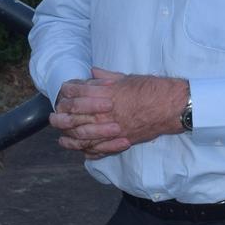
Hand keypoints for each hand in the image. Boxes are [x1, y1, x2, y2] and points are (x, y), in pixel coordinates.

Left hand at [50, 68, 187, 159]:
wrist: (172, 105)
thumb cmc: (152, 89)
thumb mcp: (127, 78)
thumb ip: (107, 78)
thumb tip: (93, 73)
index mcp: (106, 94)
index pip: (77, 94)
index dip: (66, 94)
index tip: (62, 94)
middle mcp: (106, 113)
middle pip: (75, 116)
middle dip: (61, 117)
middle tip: (53, 118)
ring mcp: (113, 129)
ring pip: (84, 136)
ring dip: (70, 137)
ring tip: (61, 138)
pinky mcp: (122, 141)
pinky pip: (101, 149)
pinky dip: (89, 151)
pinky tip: (82, 151)